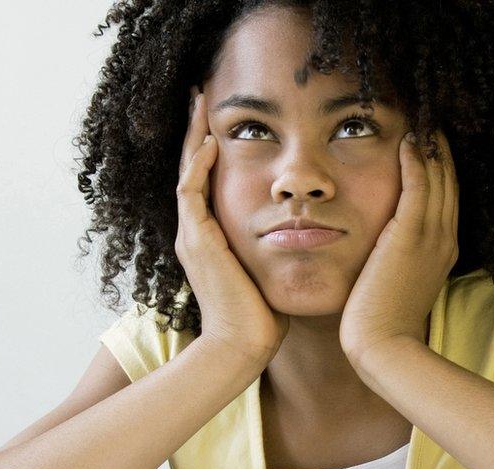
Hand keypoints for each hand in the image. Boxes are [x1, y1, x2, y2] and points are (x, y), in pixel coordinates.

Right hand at [175, 85, 288, 363]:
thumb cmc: (264, 317)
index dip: (213, 150)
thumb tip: (306, 234)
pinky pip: (191, 192)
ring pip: (187, 172)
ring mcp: (192, 236)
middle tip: (201, 96)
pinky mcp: (197, 242)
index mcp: (212, 238)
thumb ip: (277, 248)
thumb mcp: (271, 270)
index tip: (227, 121)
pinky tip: (212, 142)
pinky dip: (199, 166)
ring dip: (194, 136)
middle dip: (197, 131)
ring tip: (200, 104)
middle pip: (192, 168)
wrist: (244, 347)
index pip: (209, 181)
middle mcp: (197, 232)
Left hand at [339, 130, 458, 366]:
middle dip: (442, 148)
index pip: (446, 197)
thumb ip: (396, 259)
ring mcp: (432, 237)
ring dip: (432, 145)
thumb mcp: (395, 283)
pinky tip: (408, 139)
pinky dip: (417, 161)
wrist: (382, 347)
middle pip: (450, 181)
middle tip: (432, 117)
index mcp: (443, 250)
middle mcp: (445, 239)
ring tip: (423, 117)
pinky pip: (419, 187)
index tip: (431, 141)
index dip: (442, 167)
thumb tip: (383, 248)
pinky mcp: (411, 237)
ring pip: (440, 178)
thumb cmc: (379, 322)